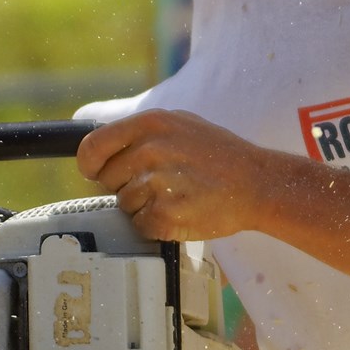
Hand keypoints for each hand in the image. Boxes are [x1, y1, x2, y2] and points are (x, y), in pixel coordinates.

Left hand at [77, 109, 287, 242]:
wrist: (259, 184)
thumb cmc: (221, 156)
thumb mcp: (182, 125)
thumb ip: (142, 133)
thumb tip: (102, 148)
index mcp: (151, 124)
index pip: (92, 147)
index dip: (90, 164)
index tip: (95, 172)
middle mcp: (150, 149)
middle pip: (107, 180)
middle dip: (127, 186)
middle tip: (162, 184)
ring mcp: (158, 182)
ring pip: (124, 205)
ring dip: (145, 207)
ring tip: (178, 196)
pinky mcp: (166, 214)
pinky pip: (141, 226)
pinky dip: (158, 226)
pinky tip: (182, 212)